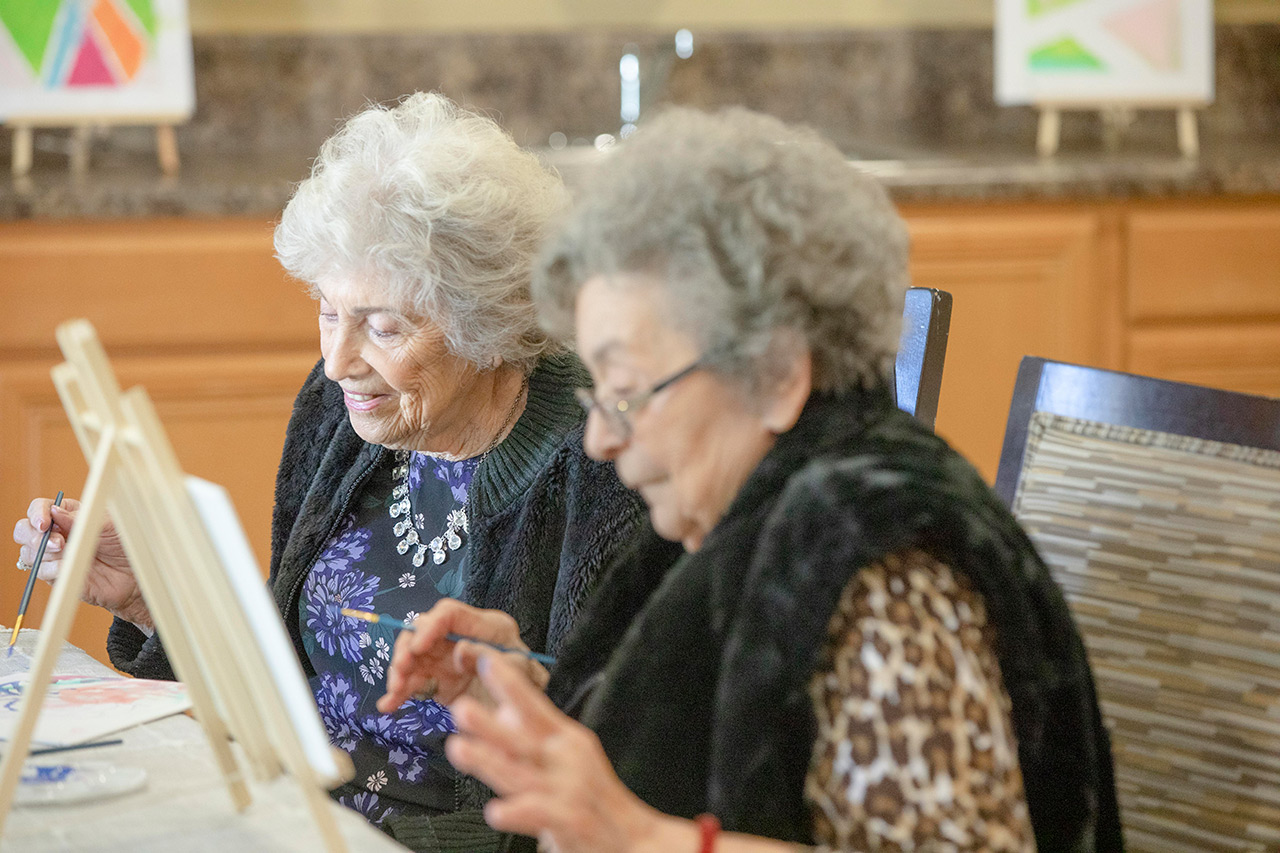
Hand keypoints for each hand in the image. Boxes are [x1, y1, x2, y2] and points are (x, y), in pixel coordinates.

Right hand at [12, 497, 150, 628]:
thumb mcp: (108, 524)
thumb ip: (80, 518)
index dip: (37, 513)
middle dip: (34, 534)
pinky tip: (66, 566)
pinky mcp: (57, 575)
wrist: (135, 572)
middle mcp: (57, 534)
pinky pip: (41, 571)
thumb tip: (54, 511)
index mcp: (67, 515)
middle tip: (57, 541)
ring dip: (43, 552)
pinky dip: (51, 568)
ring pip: (28, 552)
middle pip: (24, 530)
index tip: (45, 522)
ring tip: (65, 551)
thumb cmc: (125, 544)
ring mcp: (54, 556)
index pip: (40, 508)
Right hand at [377, 599, 547, 712]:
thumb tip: (459, 650)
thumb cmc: (528, 684)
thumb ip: (489, 658)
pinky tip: (388, 705)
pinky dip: (399, 693)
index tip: (417, 647)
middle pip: (423, 631)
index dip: (430, 626)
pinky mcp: (437, 681)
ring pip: (413, 657)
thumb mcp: (518, 670)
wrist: (529, 715)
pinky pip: (413, 682)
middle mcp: (460, 637)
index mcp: (486, 626)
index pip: (450, 614)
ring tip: (394, 692)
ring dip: (399, 672)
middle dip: (407, 648)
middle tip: (401, 670)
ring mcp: (446, 659)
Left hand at [444, 654, 666, 852]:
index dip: (512, 684)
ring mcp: (569, 789)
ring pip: (520, 774)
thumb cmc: (596, 799)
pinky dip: (517, 812)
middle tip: (461, 708)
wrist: (634, 839)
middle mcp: (567, 759)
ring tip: (461, 750)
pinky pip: (538, 814)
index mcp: (567, 739)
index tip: (488, 662)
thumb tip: (500, 714)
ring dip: (489, 761)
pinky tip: (496, 811)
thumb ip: (534, 738)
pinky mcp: (571, 820)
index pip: (535, 706)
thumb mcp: (570, 757)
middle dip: (490, 724)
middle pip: (522, 738)